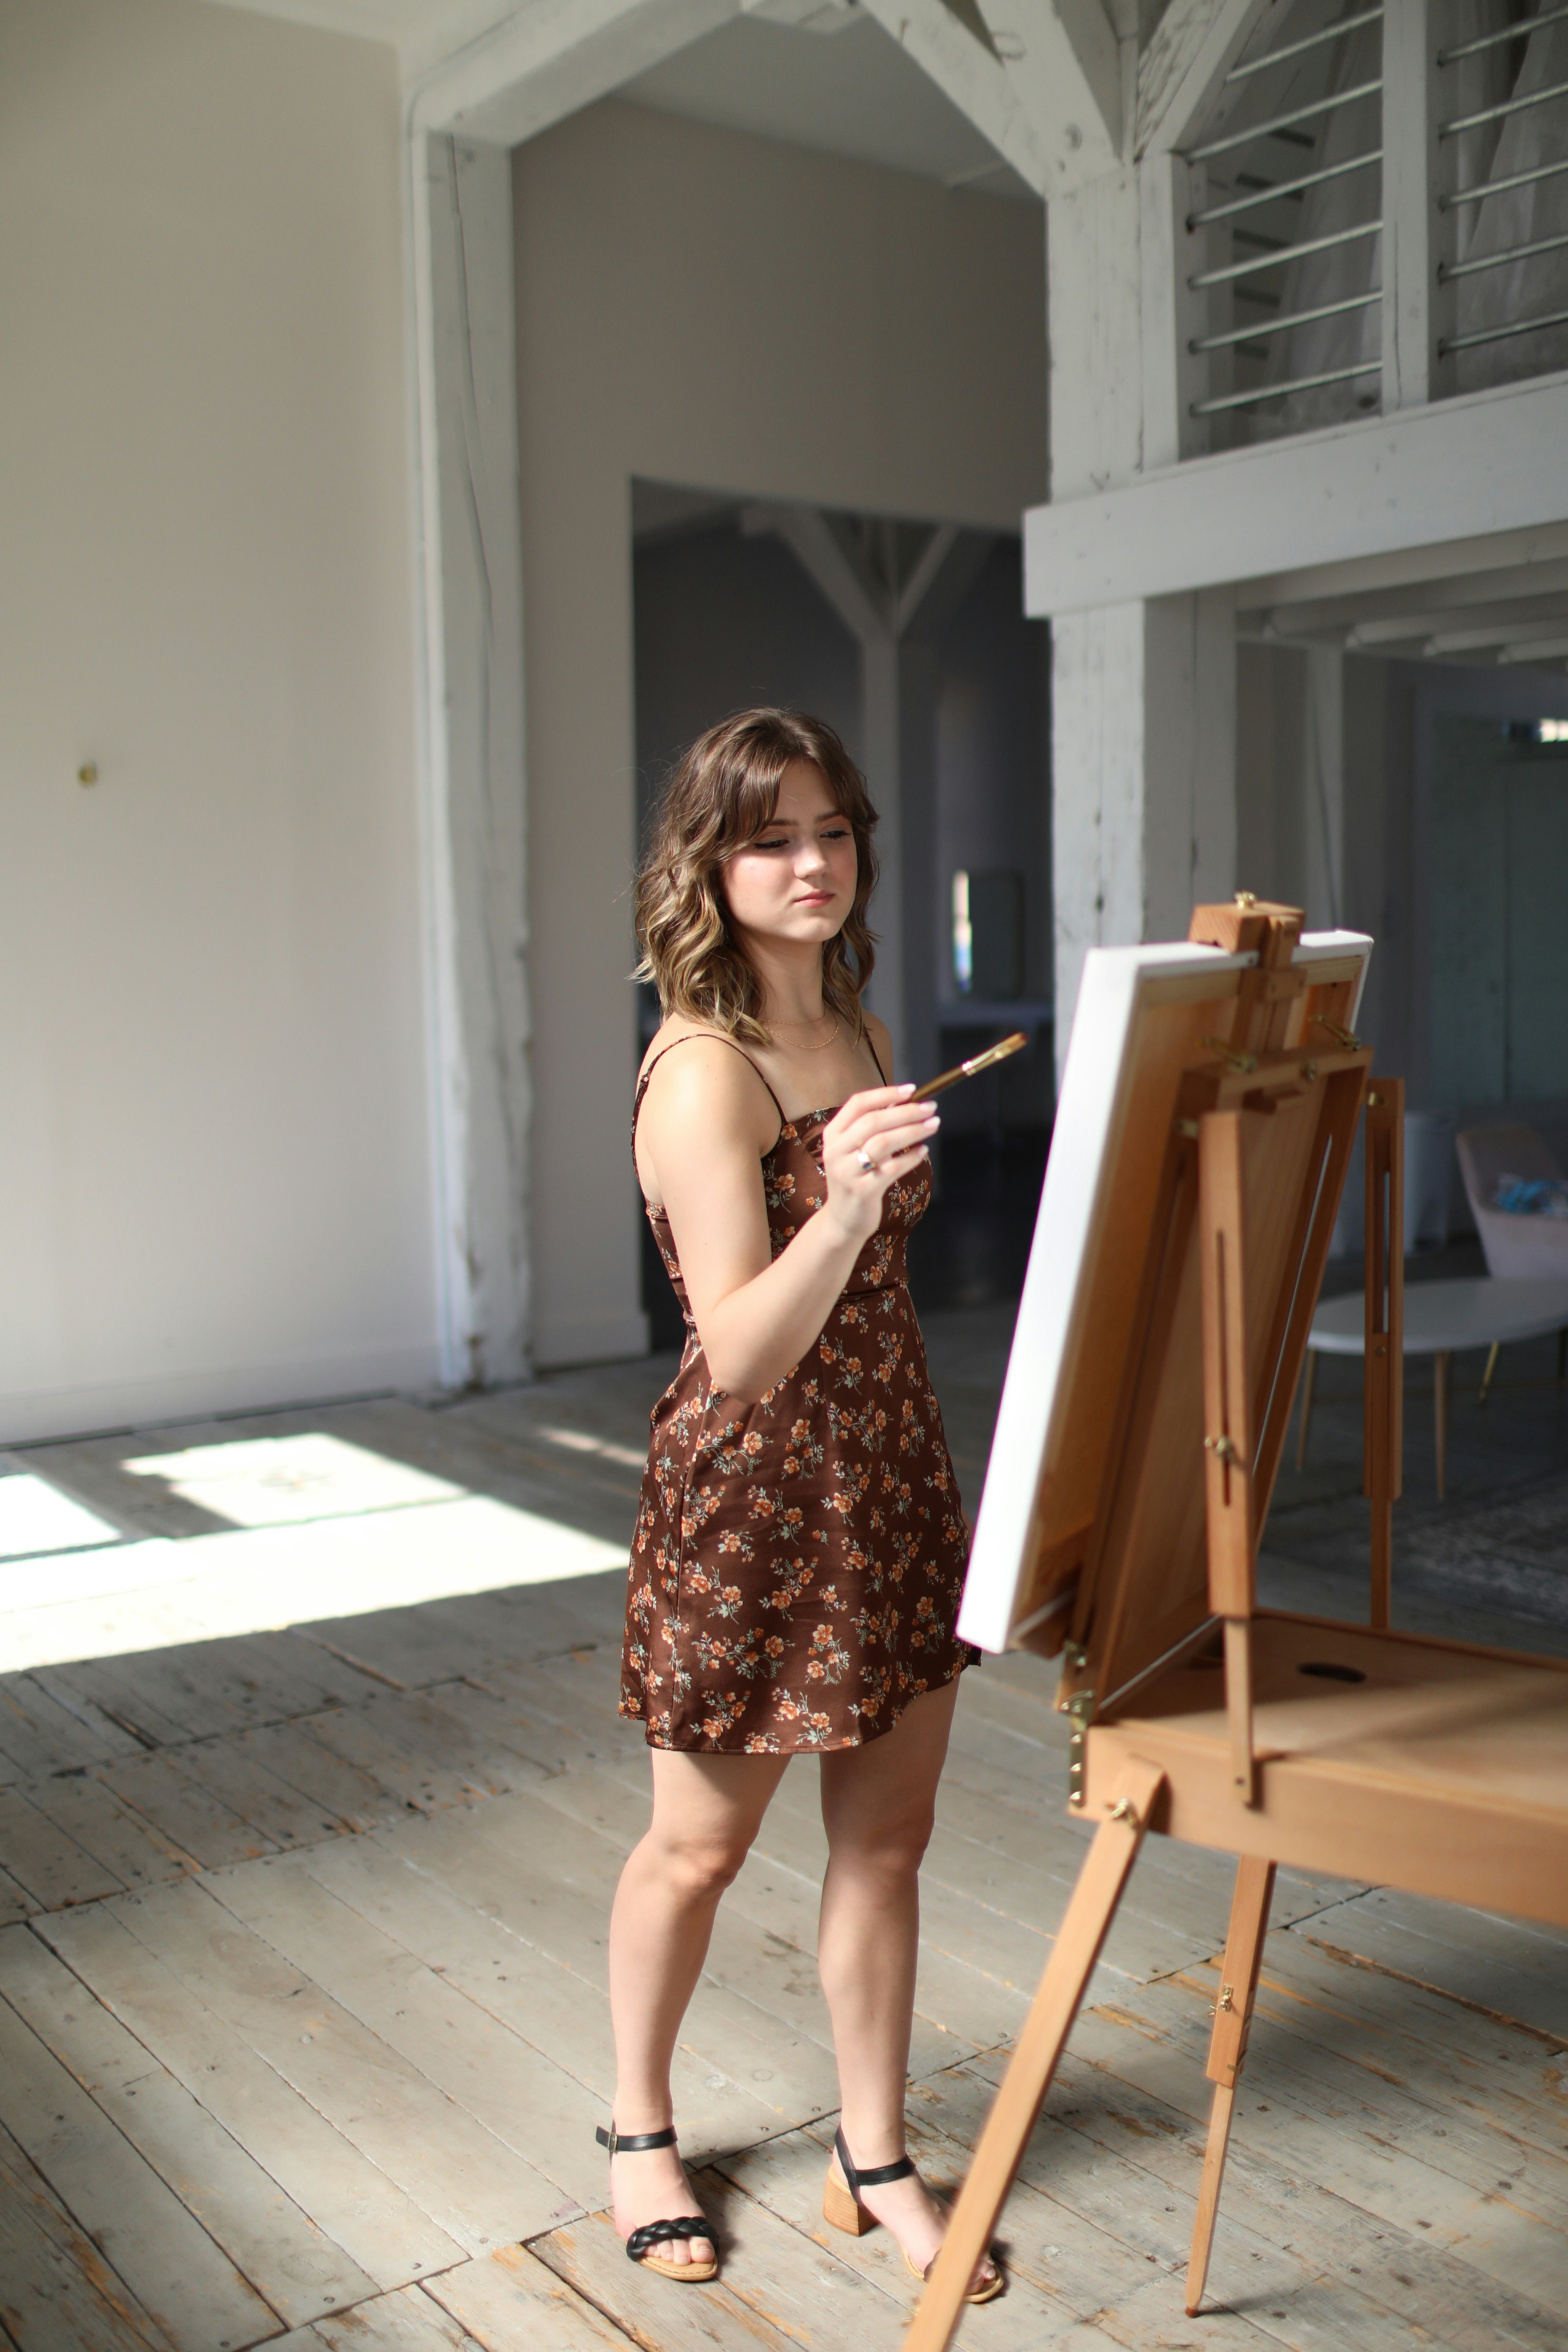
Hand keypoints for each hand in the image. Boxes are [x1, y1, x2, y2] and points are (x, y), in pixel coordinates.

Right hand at [820, 1085, 938, 1245]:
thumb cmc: (855, 1178)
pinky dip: (911, 1157)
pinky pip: (892, 1168)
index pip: (858, 1104)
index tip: (912, 1090)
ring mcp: (847, 1171)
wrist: (843, 1220)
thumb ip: (872, 1128)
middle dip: (906, 1111)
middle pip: (873, 1121)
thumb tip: (904, 1102)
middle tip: (930, 1108)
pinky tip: (923, 1150)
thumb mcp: (854, 1150)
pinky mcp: (862, 1191)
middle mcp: (836, 1150)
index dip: (886, 1094)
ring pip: (883, 1143)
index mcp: (833, 1134)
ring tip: (933, 1125)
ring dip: (912, 1131)